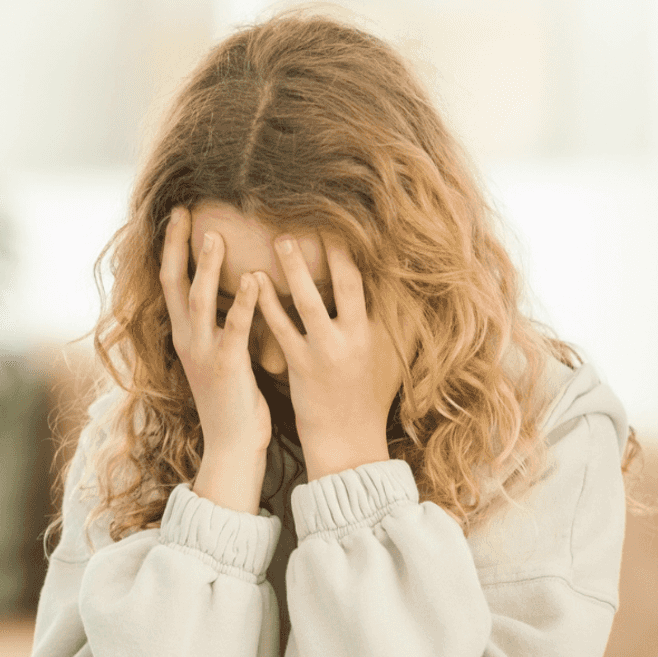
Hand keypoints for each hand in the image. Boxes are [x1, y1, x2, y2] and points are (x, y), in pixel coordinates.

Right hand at [160, 207, 268, 512]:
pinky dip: (244, 302)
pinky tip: (256, 278)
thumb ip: (217, 325)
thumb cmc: (231, 399)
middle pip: (173, 283)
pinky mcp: (226, 366)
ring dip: (206, 267)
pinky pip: (235, 328)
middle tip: (185, 211)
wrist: (231, 445)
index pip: (170, 282)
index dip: (173, 248)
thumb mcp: (217, 356)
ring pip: (198, 301)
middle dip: (178, 246)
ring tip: (215, 235)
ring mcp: (203, 353)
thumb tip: (227, 293)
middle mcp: (186, 339)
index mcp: (184, 335)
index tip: (180, 215)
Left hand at [256, 234, 403, 479]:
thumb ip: (395, 322)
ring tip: (281, 238)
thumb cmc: (368, 397)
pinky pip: (280, 327)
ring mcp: (326, 350)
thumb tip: (404, 285)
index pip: (376, 282)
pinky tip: (253, 280)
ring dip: (295, 268)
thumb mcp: (391, 357)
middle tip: (317, 214)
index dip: (366, 250)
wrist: (348, 442)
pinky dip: (266, 302)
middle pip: (346, 283)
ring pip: (308, 300)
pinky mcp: (300, 364)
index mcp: (380, 331)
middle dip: (333, 248)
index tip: (357, 219)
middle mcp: (355, 337)